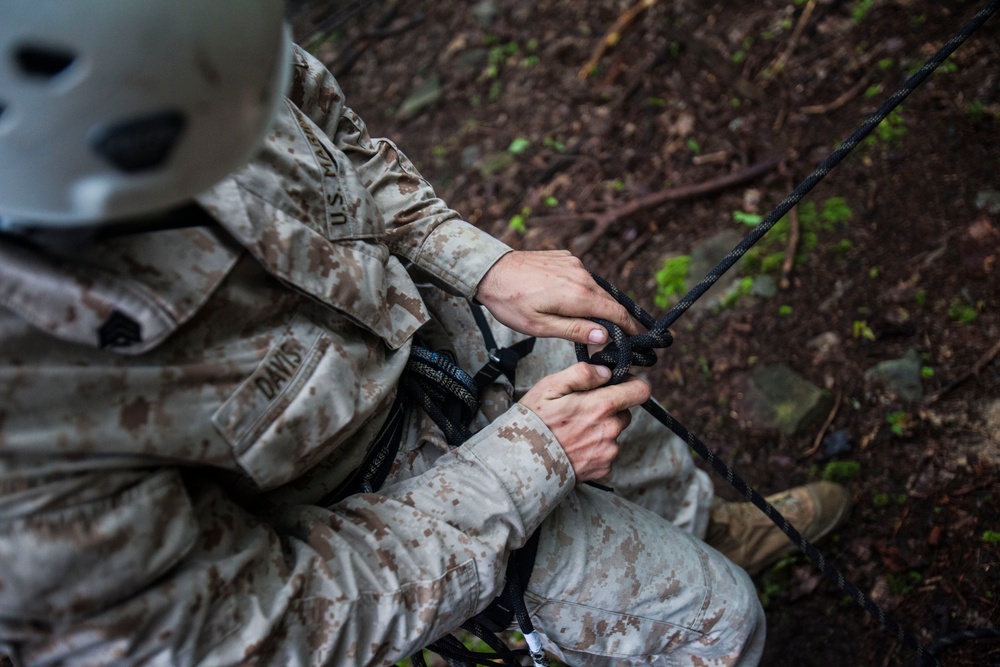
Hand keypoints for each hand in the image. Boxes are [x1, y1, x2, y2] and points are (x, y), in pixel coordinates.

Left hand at [476, 250, 638, 345]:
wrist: (489, 271)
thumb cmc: (510, 302)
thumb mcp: (539, 326)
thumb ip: (574, 330)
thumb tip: (605, 336)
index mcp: (578, 295)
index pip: (616, 313)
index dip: (630, 328)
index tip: (638, 341)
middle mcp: (582, 276)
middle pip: (609, 302)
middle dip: (617, 320)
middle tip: (619, 339)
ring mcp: (574, 264)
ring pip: (596, 289)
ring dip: (599, 306)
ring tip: (596, 325)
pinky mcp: (566, 258)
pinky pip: (583, 278)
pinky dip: (585, 291)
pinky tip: (575, 303)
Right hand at [518, 362, 650, 481]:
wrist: (522, 463)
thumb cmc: (533, 422)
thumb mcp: (550, 387)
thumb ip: (582, 374)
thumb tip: (605, 372)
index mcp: (601, 406)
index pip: (640, 391)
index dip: (629, 384)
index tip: (614, 385)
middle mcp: (610, 430)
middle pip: (624, 412)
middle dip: (608, 408)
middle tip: (581, 411)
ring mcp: (607, 452)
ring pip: (614, 433)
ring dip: (601, 429)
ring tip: (573, 431)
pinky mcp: (602, 470)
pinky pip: (606, 452)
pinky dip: (594, 448)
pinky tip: (574, 446)